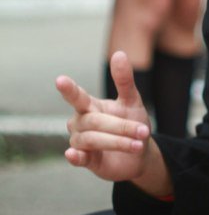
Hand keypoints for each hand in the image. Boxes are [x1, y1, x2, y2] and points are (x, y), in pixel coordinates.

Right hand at [55, 50, 167, 190]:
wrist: (141, 154)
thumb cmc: (133, 123)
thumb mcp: (132, 101)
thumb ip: (124, 80)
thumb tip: (119, 53)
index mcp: (89, 106)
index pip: (77, 96)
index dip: (69, 89)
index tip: (60, 80)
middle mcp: (80, 123)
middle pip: (95, 121)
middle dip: (121, 126)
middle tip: (143, 131)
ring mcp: (81, 142)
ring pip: (92, 139)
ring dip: (117, 141)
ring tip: (138, 145)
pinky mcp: (86, 160)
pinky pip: (77, 158)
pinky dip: (75, 156)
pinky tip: (72, 154)